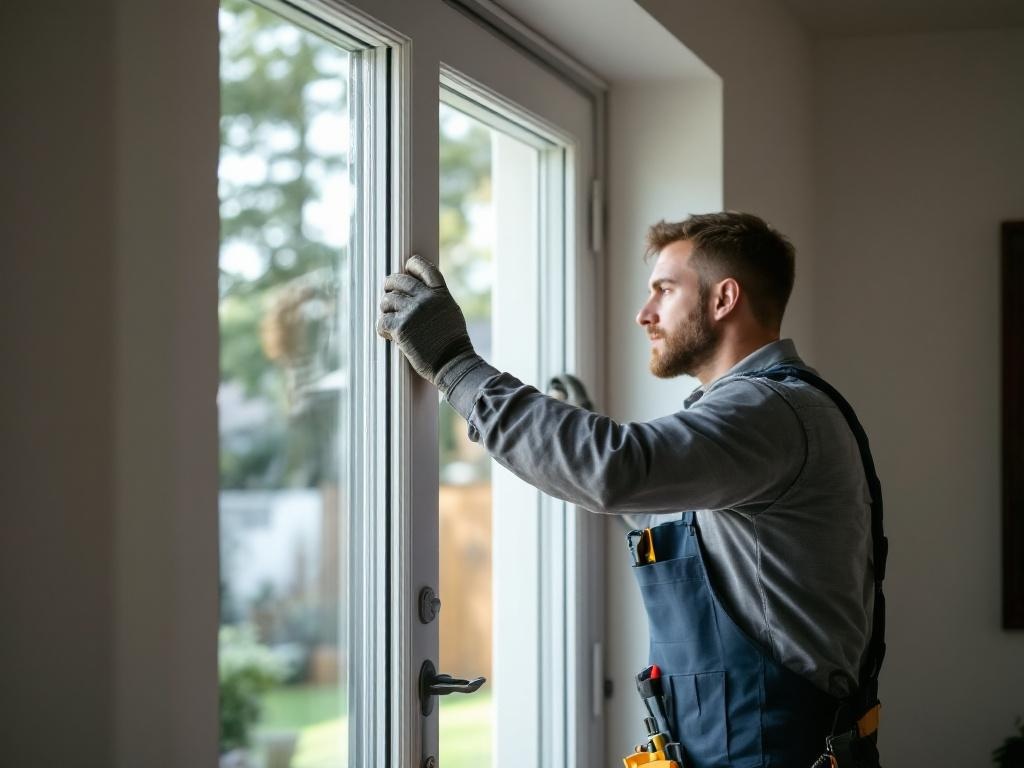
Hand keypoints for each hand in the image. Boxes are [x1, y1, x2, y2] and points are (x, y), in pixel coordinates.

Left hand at [377, 255, 475, 387]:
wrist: (453, 363)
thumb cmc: (452, 342)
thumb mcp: (451, 312)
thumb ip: (437, 299)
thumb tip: (420, 290)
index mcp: (440, 294)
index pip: (424, 268)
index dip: (412, 265)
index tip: (406, 268)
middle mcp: (426, 299)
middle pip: (399, 281)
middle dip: (390, 285)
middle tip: (388, 292)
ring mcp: (412, 312)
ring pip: (387, 301)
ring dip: (386, 310)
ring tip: (391, 320)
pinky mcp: (401, 328)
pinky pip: (382, 321)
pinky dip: (382, 328)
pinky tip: (388, 334)